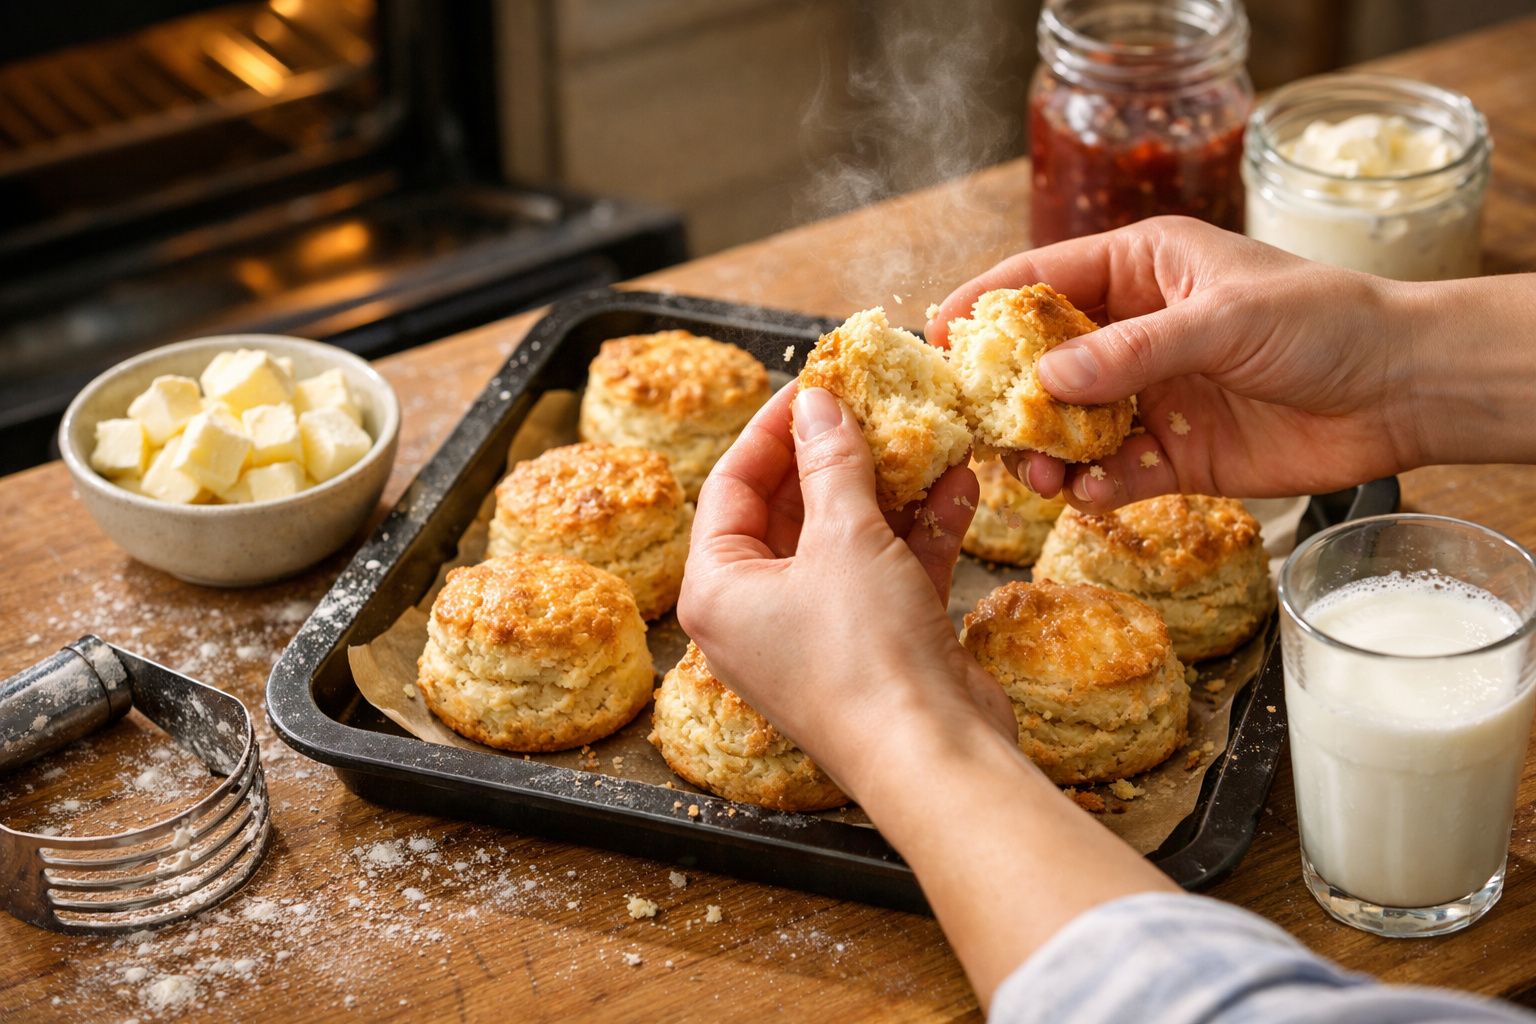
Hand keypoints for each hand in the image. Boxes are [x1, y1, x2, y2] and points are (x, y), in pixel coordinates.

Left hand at [679, 382, 1173, 1003]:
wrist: (932, 757)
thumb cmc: (864, 652)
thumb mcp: (844, 537)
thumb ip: (832, 462)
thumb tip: (818, 402)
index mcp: (717, 589)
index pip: (730, 487)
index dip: (771, 429)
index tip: (814, 383)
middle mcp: (757, 613)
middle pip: (788, 510)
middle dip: (836, 454)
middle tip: (872, 400)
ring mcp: (817, 632)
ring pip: (847, 539)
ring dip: (889, 487)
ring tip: (924, 430)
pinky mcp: (875, 646)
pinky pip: (889, 571)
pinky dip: (920, 531)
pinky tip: (960, 482)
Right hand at [927, 217, 1433, 511]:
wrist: (1402, 391)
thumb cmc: (1324, 323)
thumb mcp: (1223, 320)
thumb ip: (1133, 351)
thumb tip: (1046, 380)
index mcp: (1142, 268)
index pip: (1042, 280)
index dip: (984, 305)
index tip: (935, 338)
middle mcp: (1138, 330)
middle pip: (1044, 360)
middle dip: (1010, 396)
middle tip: (982, 430)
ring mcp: (1154, 394)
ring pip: (1073, 425)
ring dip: (1049, 453)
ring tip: (1041, 478)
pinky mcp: (1178, 454)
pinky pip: (1117, 472)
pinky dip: (1098, 486)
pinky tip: (1094, 494)